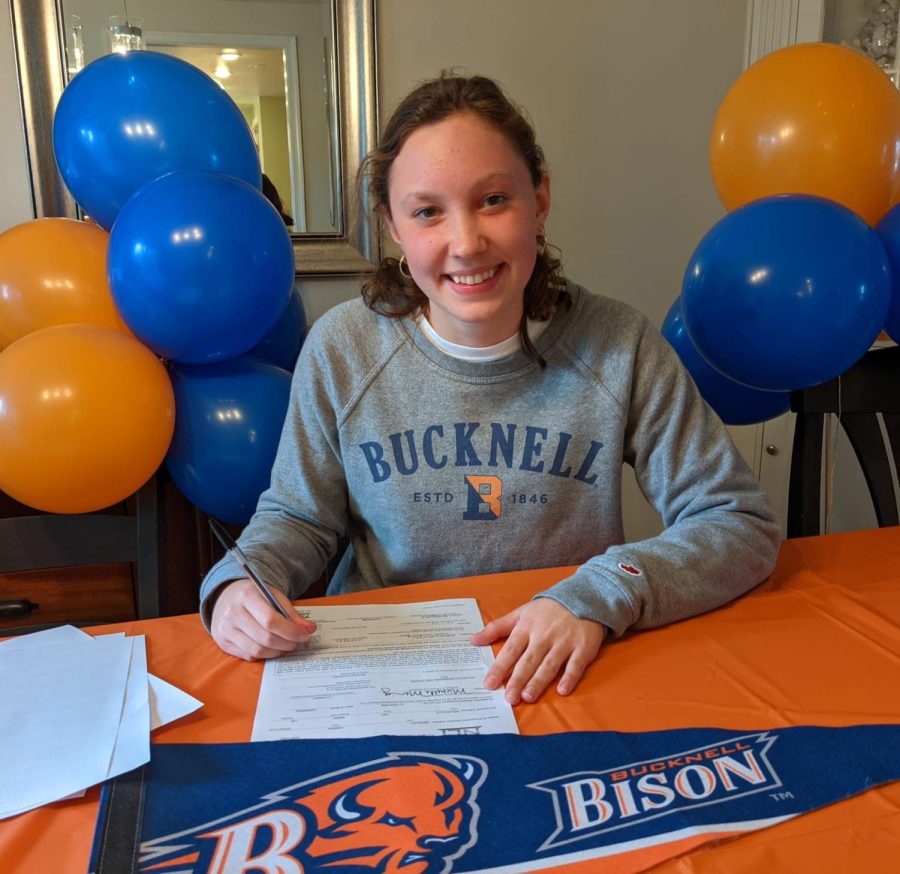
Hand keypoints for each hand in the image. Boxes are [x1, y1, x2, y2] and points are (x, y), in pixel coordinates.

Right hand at [210, 578, 316, 659]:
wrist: (227, 596)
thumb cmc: (256, 596)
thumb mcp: (274, 596)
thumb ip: (291, 613)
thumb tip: (309, 630)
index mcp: (246, 595)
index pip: (271, 620)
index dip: (291, 631)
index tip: (306, 633)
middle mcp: (232, 613)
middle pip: (265, 638)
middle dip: (287, 643)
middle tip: (298, 641)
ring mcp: (225, 629)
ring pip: (257, 650)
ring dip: (277, 651)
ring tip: (286, 644)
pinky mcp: (223, 642)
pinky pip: (248, 655)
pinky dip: (264, 654)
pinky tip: (271, 646)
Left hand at [471, 599, 604, 703]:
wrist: (583, 597)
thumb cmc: (547, 610)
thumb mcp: (521, 613)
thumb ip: (497, 627)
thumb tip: (473, 640)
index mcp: (527, 627)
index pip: (510, 650)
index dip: (500, 667)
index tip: (489, 684)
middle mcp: (543, 636)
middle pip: (528, 660)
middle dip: (518, 680)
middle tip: (509, 698)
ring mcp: (564, 642)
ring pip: (549, 665)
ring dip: (538, 681)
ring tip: (527, 697)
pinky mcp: (582, 648)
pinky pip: (575, 665)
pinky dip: (569, 677)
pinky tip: (562, 690)